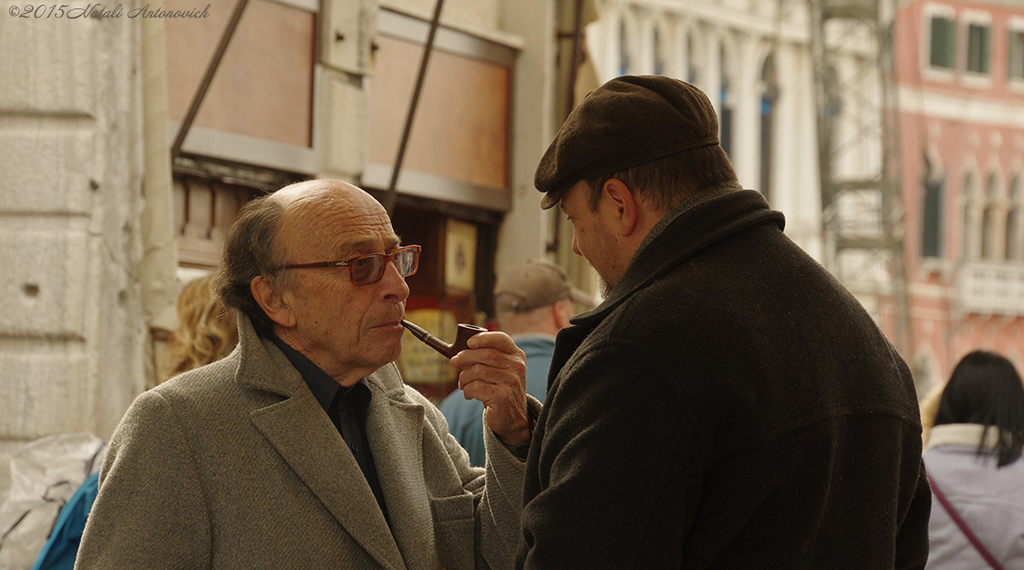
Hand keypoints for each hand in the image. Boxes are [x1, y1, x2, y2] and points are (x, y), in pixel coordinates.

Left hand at [449, 331, 530, 446]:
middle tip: (454, 362)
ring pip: (478, 371)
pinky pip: (476, 387)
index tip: (468, 342)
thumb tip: (460, 351)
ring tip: (463, 384)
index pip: (501, 339)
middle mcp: (517, 367)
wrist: (513, 418)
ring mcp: (511, 382)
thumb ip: (486, 358)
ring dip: (464, 377)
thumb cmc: (499, 390)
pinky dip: (467, 390)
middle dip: (465, 357)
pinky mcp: (503, 396)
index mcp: (516, 356)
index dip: (483, 338)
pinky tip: (468, 394)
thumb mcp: (499, 371)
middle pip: (486, 354)